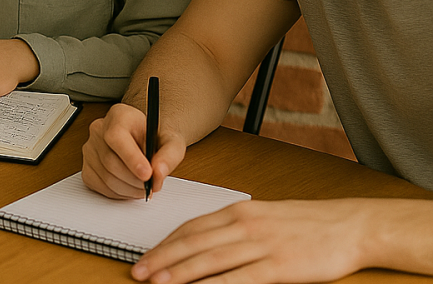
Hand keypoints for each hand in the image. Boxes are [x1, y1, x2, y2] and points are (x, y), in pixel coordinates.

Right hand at [83, 102, 186, 198]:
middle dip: (135, 180)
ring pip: (106, 177)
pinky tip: (131, 187)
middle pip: (111, 161)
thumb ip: (169, 156)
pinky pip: (100, 186)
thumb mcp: (172, 141)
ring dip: (129, 189)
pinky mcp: (86, 167)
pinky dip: (119, 193)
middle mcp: (99, 129)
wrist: (145, 139)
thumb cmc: (155, 138)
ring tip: (144, 187)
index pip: (116, 137)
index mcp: (119, 116)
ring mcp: (89, 148)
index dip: (131, 158)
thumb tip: (158, 172)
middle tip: (153, 185)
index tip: (147, 174)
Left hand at [131, 199, 369, 282]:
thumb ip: (234, 228)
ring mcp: (260, 244)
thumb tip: (204, 243)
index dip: (164, 244)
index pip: (190, 227)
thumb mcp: (263, 217)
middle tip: (138, 272)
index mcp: (237, 211)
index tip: (145, 257)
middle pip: (192, 243)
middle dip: (161, 259)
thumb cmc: (307, 223)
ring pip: (209, 259)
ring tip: (157, 283)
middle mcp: (243, 224)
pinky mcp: (278, 265)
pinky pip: (240, 278)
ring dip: (179, 272)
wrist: (349, 225)